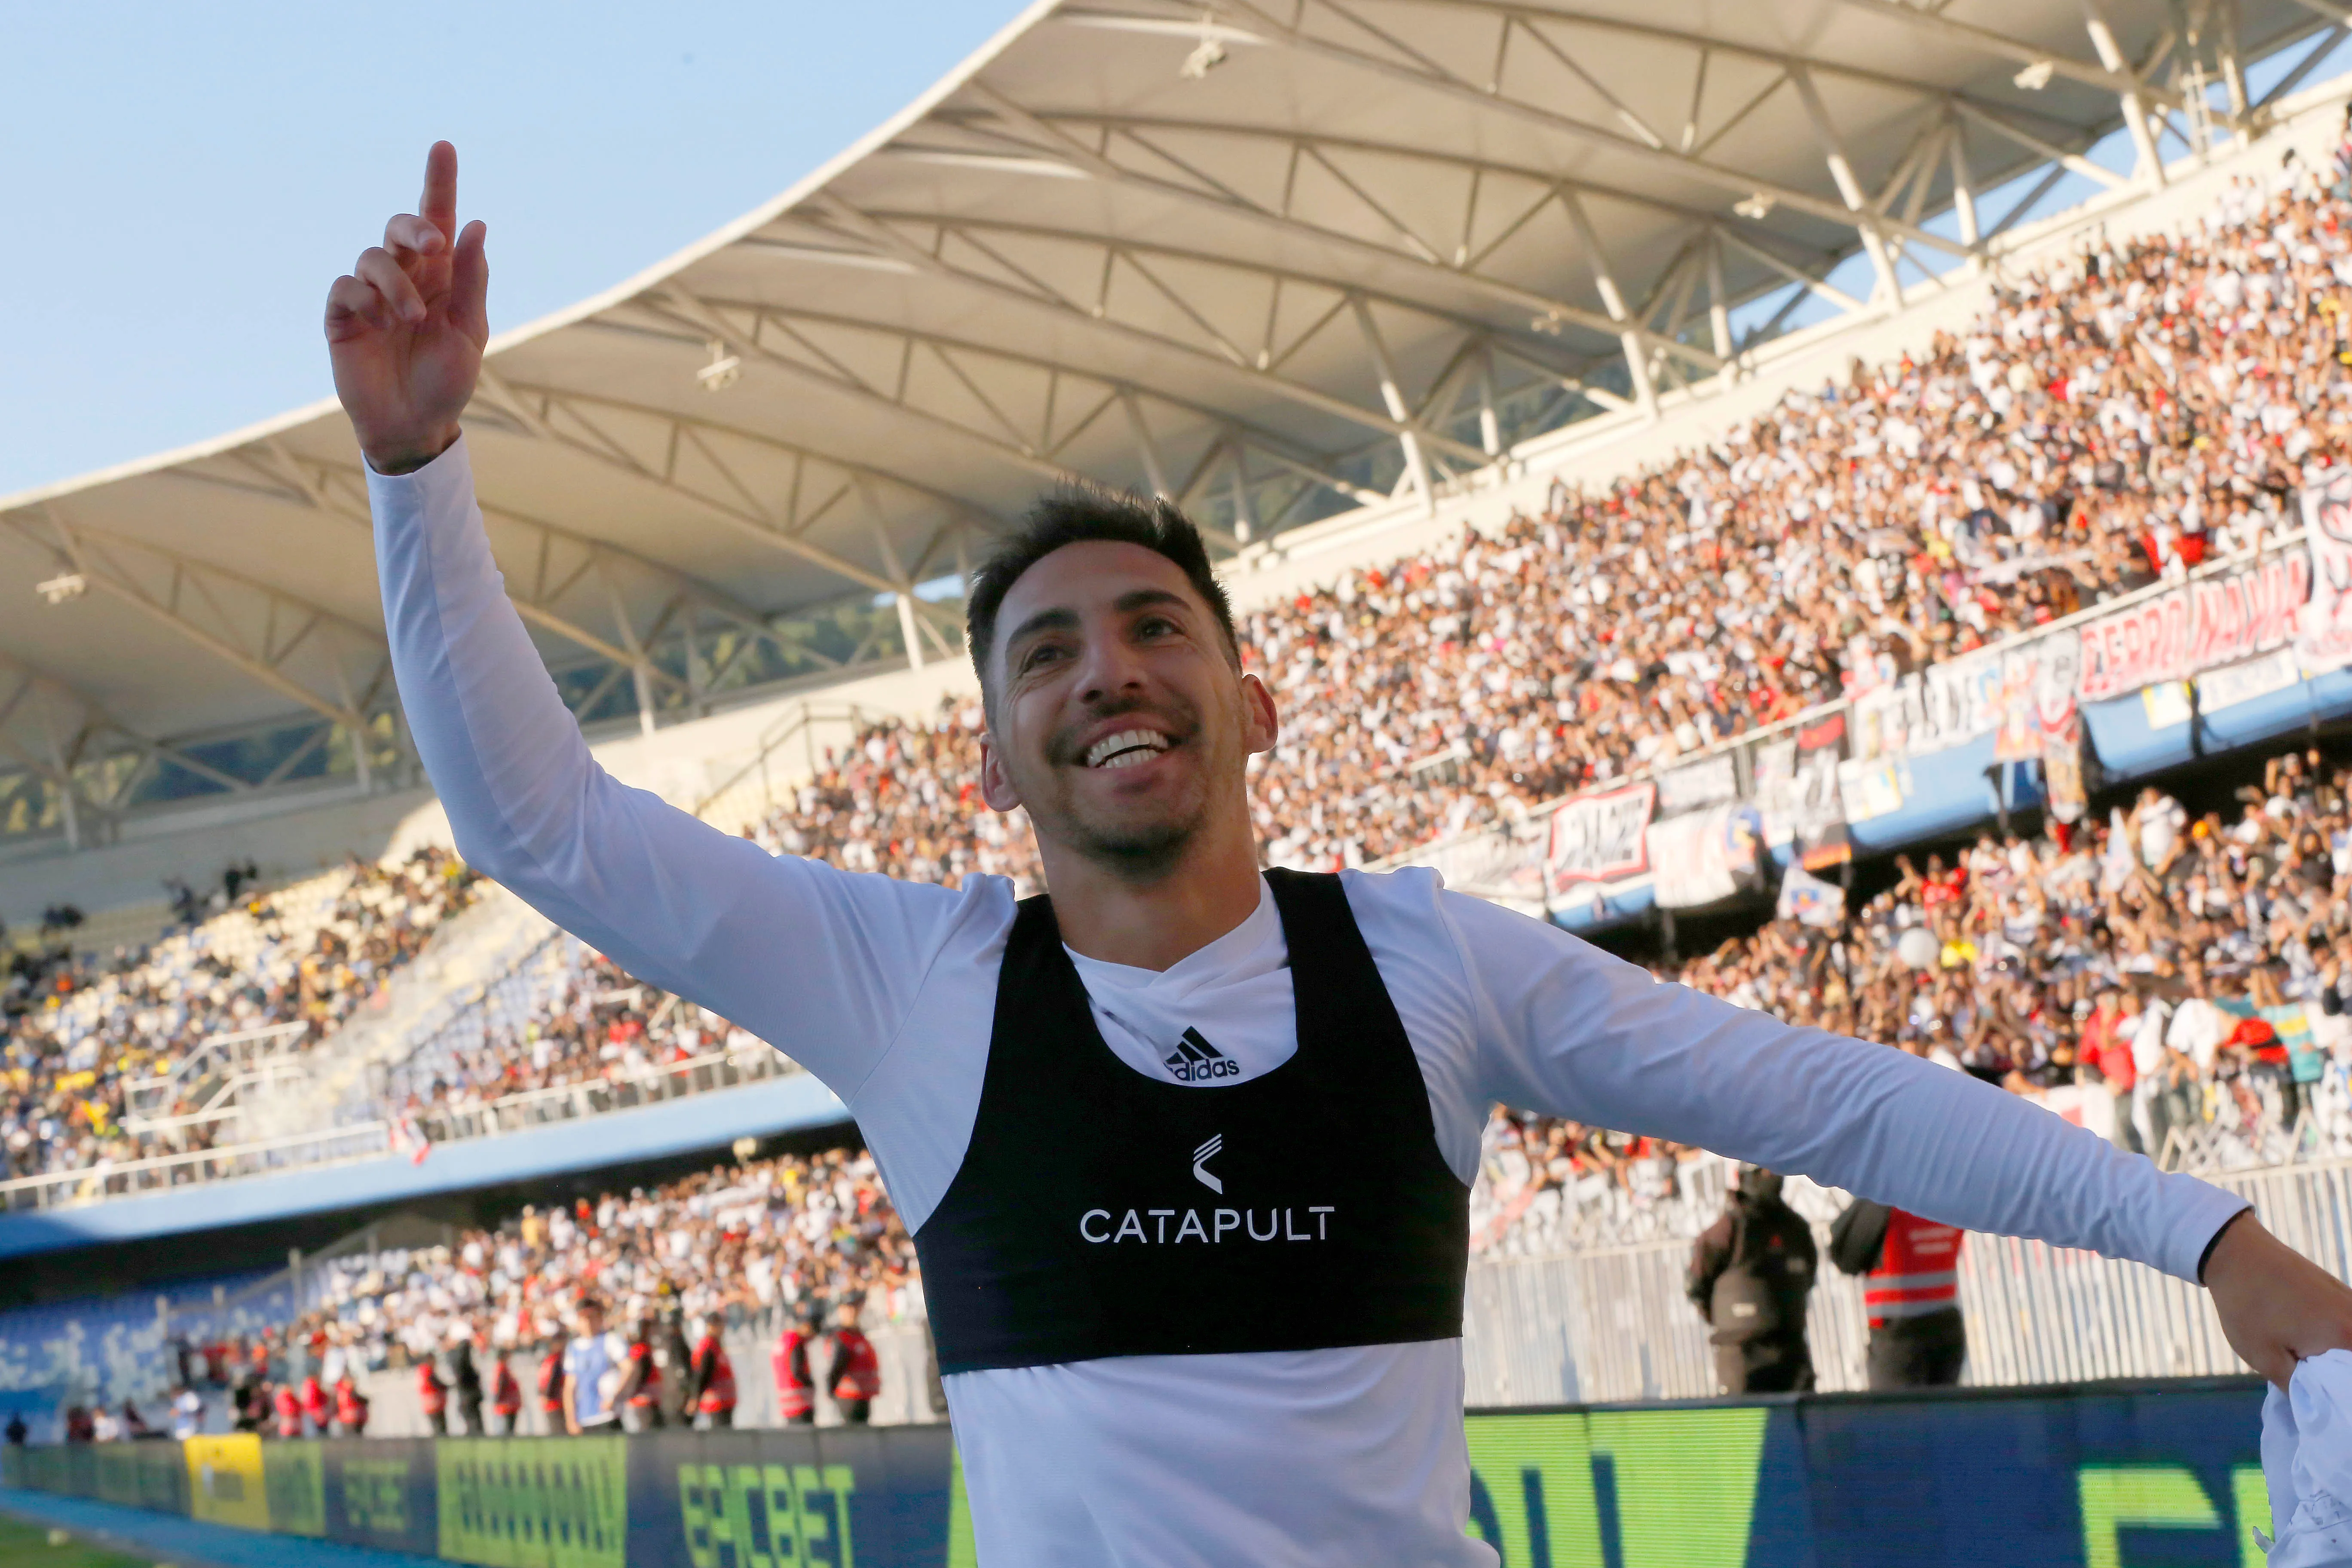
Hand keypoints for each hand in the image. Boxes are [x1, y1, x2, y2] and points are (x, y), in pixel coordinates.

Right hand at [324, 141, 487, 473]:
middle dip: (414, 225)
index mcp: (442, 276)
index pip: (439, 220)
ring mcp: (371, 294)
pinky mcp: (343, 315)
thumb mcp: (470, 333)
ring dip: (396, 283)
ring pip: (373, 256)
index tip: (444, 146)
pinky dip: (364, 299)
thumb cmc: (447, 380)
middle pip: (400, 226)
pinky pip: (346, 288)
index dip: (439, 182)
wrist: (415, 424)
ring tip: (413, 318)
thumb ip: (471, 280)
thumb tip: (475, 225)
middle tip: (433, 245)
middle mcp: (405, 276)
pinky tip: (379, 323)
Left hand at [2206, 1211, 2351, 1388]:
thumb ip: (2299, 1389)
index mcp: (2347, 1338)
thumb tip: (2319, 1408)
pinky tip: (2311, 1346)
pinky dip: (2335, 1342)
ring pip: (2350, 1346)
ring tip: (2304, 1363)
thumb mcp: (2265, 1357)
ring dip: (2337, 1363)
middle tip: (2309, 1385)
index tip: (2323, 1405)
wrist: (2235, 1251)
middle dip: (2338, 1382)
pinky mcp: (2341, 1294)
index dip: (2342, 1399)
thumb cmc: (2246, 1305)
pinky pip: (2347, 1328)